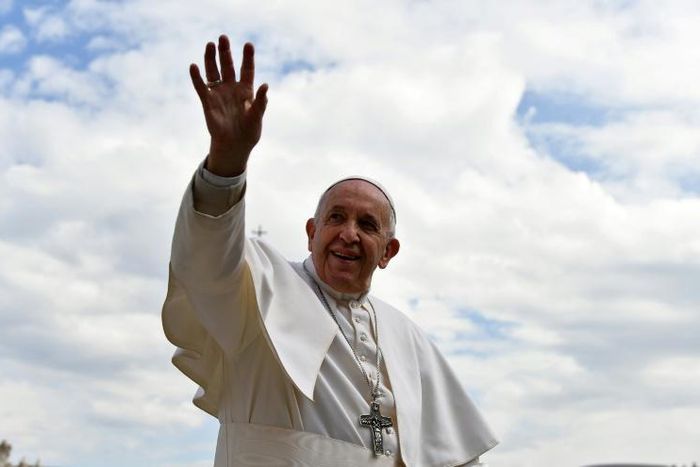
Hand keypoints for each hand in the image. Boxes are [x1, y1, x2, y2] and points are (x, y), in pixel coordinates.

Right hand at [190, 35, 267, 176]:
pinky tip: (193, 66)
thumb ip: (261, 102)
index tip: (248, 44)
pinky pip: (201, 87)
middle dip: (225, 52)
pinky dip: (197, 78)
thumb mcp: (257, 117)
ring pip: (213, 72)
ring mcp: (219, 94)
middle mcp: (231, 88)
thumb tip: (266, 85)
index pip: (247, 70)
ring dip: (210, 58)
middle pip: (228, 66)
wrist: (235, 146)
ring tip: (209, 44)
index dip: (247, 57)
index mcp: (246, 90)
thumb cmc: (249, 132)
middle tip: (223, 37)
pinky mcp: (208, 102)